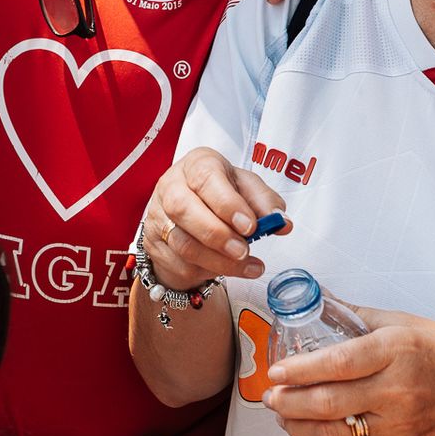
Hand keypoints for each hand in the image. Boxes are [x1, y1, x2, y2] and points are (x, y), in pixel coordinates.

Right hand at [142, 147, 288, 290]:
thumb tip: (281, 222)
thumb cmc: (222, 193)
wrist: (191, 210)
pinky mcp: (153, 242)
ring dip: (217, 260)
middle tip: (244, 250)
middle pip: (183, 209)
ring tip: (247, 265)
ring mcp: (158, 215)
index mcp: (197, 164)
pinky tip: (227, 269)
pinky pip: (178, 263)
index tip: (250, 226)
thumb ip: (265, 202)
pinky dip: (206, 271)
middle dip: (217, 235)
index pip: (206, 178)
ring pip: (182, 242)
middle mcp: (171, 185)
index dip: (227, 204)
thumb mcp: (247, 189)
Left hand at [264, 305, 434, 435]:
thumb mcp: (404, 321)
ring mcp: (397, 422)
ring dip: (300, 430)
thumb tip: (316, 299)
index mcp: (395, 351)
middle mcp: (395, 389)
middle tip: (270, 397)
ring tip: (283, 417)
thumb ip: (356, 315)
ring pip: (338, 435)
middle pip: (331, 402)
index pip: (339, 363)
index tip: (276, 372)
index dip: (301, 370)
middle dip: (291, 402)